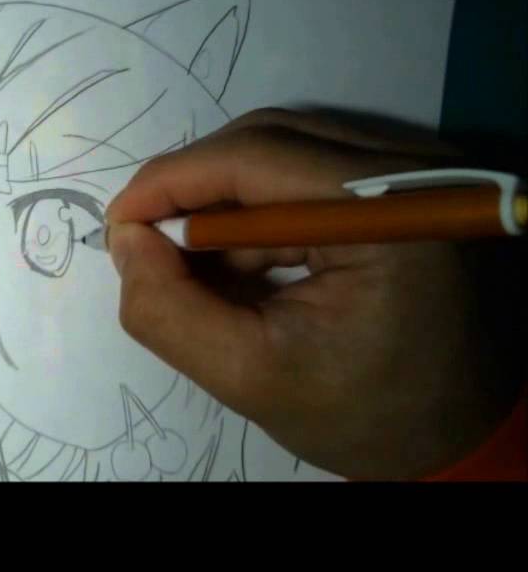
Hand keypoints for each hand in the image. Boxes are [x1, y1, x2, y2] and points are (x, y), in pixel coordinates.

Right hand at [106, 108, 524, 479]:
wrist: (455, 429)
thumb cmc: (363, 413)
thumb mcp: (250, 377)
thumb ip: (169, 311)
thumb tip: (125, 238)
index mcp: (388, 214)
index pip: (255, 158)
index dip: (171, 181)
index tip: (117, 223)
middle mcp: (409, 168)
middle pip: (264, 143)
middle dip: (191, 192)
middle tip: (145, 245)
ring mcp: (409, 170)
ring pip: (276, 153)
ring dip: (219, 205)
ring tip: (193, 267)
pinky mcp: (398, 184)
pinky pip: (300, 173)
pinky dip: (252, 213)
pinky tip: (237, 264)